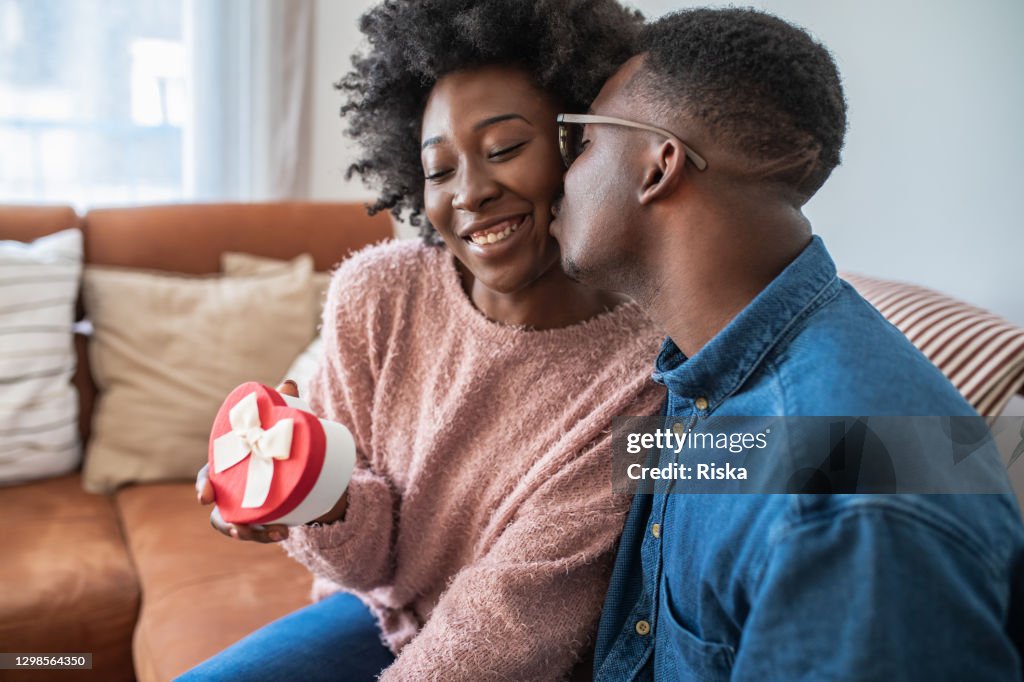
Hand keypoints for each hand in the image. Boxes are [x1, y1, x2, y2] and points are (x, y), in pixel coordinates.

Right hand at [197, 379, 349, 541]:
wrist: (309, 466)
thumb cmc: (284, 440)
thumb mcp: (285, 423)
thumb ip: (285, 403)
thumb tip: (288, 384)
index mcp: (231, 465)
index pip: (209, 476)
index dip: (204, 487)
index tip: (205, 497)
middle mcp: (234, 489)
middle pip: (220, 511)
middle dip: (225, 523)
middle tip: (238, 529)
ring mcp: (247, 507)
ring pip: (239, 527)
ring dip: (251, 535)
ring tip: (276, 533)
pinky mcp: (264, 518)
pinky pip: (260, 532)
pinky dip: (269, 535)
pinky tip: (284, 532)